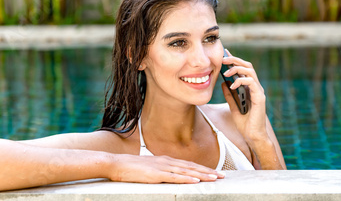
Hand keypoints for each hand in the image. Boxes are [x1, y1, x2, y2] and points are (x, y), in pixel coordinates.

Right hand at [109, 154, 224, 183]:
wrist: (118, 164)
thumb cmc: (133, 168)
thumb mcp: (151, 168)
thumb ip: (163, 171)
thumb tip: (173, 176)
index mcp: (167, 160)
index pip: (189, 165)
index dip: (203, 169)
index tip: (215, 172)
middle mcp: (168, 162)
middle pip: (192, 167)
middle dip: (208, 171)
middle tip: (222, 176)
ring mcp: (163, 167)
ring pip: (187, 171)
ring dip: (202, 175)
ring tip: (214, 178)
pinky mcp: (156, 174)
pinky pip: (174, 177)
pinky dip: (186, 178)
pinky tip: (195, 180)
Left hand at [221, 49, 268, 144]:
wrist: (253, 136)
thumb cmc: (245, 123)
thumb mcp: (233, 106)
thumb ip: (230, 95)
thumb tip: (223, 83)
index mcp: (249, 88)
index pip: (243, 69)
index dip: (235, 60)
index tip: (225, 54)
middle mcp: (255, 88)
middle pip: (247, 66)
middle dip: (235, 60)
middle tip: (223, 59)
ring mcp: (258, 92)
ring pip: (250, 71)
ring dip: (237, 68)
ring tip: (226, 72)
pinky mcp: (260, 98)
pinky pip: (252, 82)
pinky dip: (241, 81)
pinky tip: (232, 85)